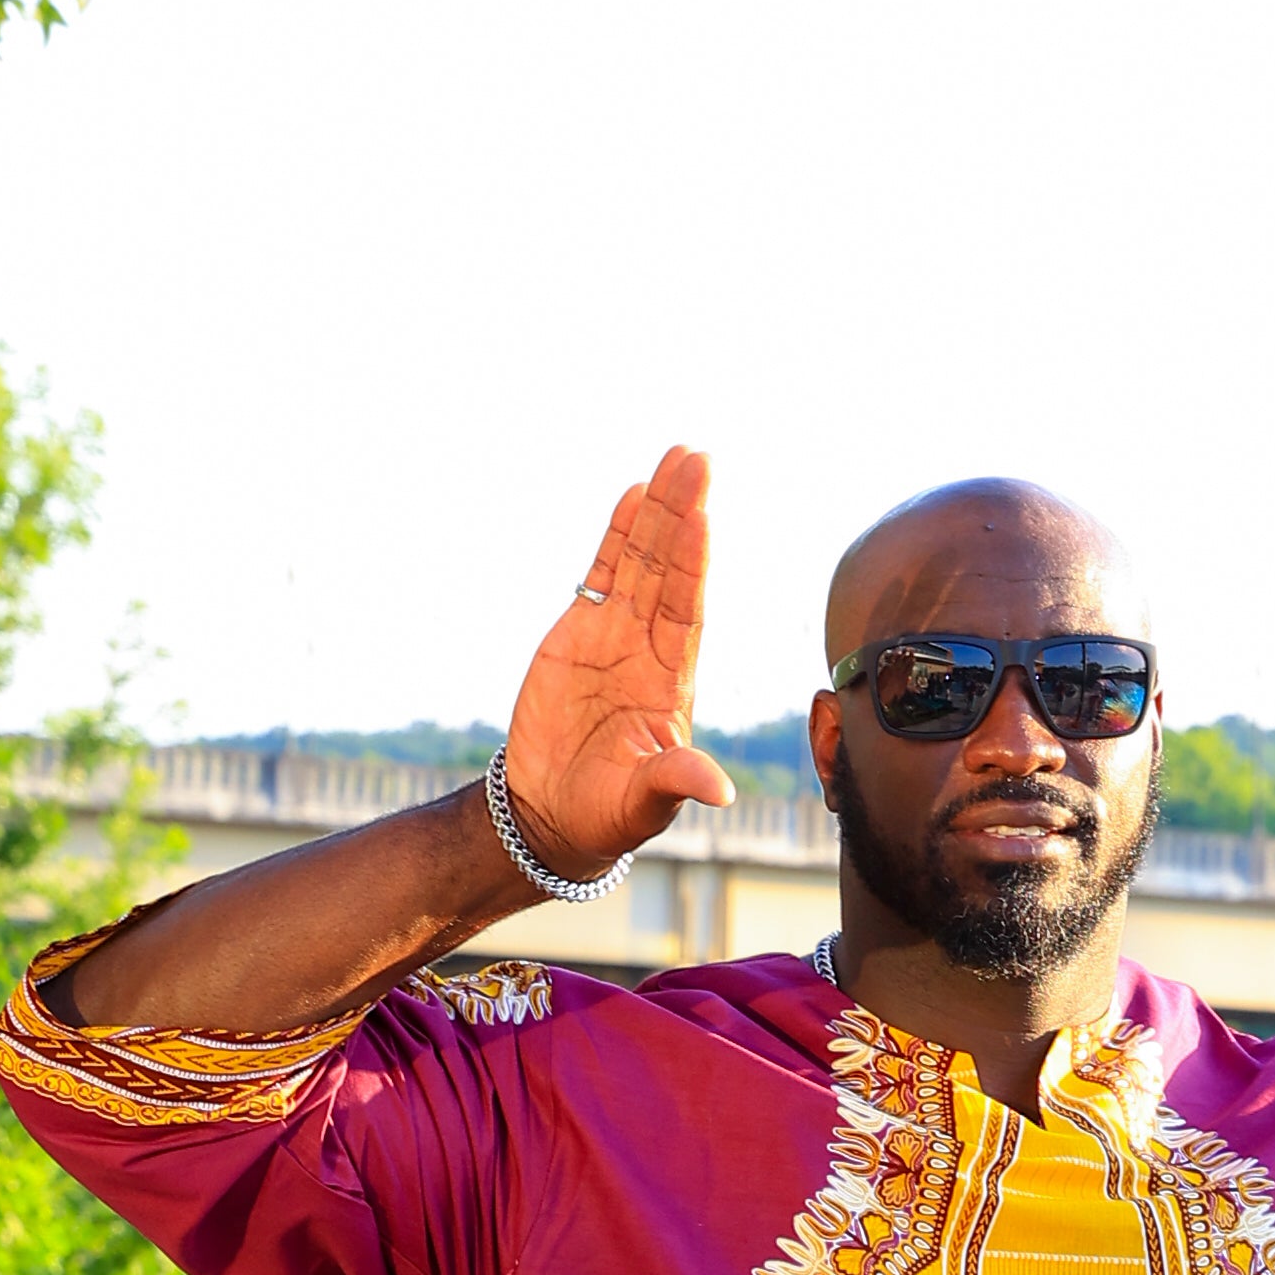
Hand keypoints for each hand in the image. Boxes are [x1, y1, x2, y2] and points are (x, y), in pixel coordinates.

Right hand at [498, 445, 738, 875]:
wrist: (554, 813)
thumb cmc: (606, 816)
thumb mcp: (643, 804)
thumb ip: (675, 783)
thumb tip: (720, 791)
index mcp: (671, 684)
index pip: (686, 612)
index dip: (692, 565)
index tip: (702, 518)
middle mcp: (650, 650)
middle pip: (669, 571)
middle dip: (683, 515)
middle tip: (698, 459)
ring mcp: (616, 636)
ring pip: (641, 562)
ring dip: (658, 512)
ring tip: (676, 459)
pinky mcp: (579, 633)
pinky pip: (601, 574)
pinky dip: (617, 535)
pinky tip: (634, 495)